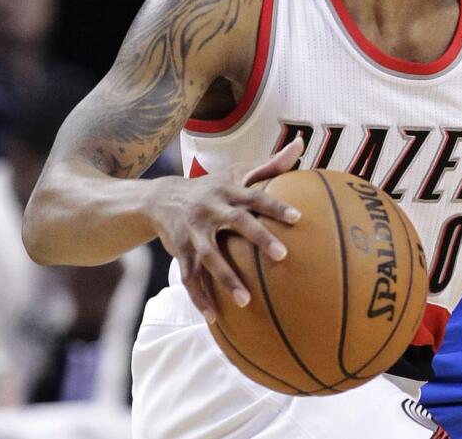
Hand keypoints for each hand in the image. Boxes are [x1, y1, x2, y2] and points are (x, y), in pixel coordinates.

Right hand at [146, 137, 304, 321]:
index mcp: (229, 190)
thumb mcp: (237, 171)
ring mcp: (193, 233)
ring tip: (247, 301)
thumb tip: (301, 143)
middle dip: (259, 238)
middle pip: (237, 223)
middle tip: (283, 256)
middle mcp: (211, 210)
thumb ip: (271, 164)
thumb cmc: (213, 186)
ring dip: (227, 279)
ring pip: (210, 257)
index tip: (298, 217)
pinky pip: (190, 278)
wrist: (161, 198)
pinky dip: (200, 298)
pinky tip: (214, 318)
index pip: (256, 196)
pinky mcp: (179, 252)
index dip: (276, 206)